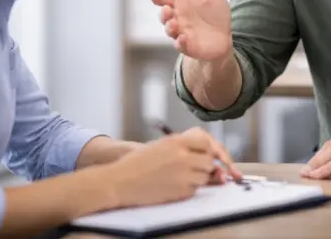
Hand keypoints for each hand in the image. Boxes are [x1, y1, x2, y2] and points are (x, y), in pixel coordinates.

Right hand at [105, 127, 242, 207]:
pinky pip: (195, 190)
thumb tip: (207, 155)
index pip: (206, 140)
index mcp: (176, 141)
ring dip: (198, 178)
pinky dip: (188, 190)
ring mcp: (183, 173)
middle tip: (196, 169)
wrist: (119, 181)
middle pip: (209, 160)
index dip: (211, 149)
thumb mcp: (160, 146)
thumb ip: (182, 148)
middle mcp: (182, 155)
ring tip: (179, 177)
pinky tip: (172, 187)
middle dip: (206, 166)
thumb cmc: (137, 164)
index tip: (211, 155)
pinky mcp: (181, 190)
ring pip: (205, 176)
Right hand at [143, 0, 231, 60]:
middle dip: (163, 13)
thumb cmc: (214, 14)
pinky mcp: (189, 46)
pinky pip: (181, 46)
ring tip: (173, 23)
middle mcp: (177, 18)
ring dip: (169, 27)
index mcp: (180, 3)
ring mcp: (181, 33)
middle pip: (164, 15)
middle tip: (168, 9)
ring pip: (170, 30)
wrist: (223, 37)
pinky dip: (180, 42)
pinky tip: (183, 38)